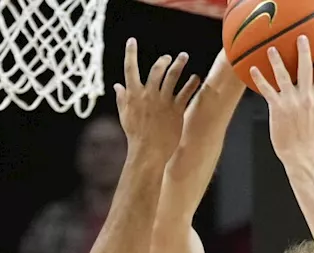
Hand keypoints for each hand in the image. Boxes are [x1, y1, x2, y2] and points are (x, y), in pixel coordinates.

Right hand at [114, 39, 200, 160]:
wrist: (148, 151)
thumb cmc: (135, 135)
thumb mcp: (125, 115)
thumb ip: (122, 99)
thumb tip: (117, 86)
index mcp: (134, 95)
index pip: (130, 69)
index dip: (130, 53)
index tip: (131, 41)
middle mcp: (149, 94)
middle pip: (156, 70)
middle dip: (163, 60)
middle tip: (169, 57)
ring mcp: (163, 101)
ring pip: (172, 77)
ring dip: (179, 65)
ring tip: (184, 57)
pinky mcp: (176, 109)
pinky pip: (186, 92)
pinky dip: (192, 84)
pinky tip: (196, 78)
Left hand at [250, 35, 313, 164]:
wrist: (301, 154)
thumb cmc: (309, 136)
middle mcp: (307, 98)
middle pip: (307, 69)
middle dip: (304, 51)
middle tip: (301, 38)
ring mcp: (292, 102)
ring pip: (284, 76)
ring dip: (277, 61)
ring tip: (272, 49)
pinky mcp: (278, 108)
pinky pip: (267, 89)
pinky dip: (260, 78)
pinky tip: (253, 69)